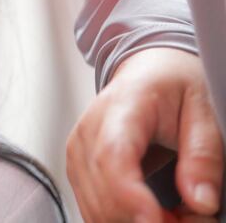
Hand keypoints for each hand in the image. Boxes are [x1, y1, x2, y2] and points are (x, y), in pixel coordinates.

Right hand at [66, 48, 223, 221]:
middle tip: (190, 219)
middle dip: (146, 220)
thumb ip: (203, 155)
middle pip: (102, 191)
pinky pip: (93, 208)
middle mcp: (89, 129)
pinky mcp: (77, 167)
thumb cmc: (171, 86)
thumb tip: (200, 200)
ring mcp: (77, 150)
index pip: (112, 156)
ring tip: (175, 216)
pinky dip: (122, 220)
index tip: (156, 219)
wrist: (147, 72)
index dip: (129, 195)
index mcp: (122, 106)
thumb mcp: (203, 110)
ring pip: (94, 208)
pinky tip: (152, 214)